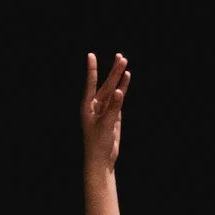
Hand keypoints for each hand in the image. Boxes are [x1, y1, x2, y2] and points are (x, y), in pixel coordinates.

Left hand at [79, 53, 130, 168]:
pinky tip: (127, 79)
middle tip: (121, 57)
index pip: (90, 84)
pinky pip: (119, 99)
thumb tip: (120, 91)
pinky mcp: (114, 115)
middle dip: (113, 72)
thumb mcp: (105, 124)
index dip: (92, 69)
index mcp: (88, 106)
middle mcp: (96, 105)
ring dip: (119, 78)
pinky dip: (123, 88)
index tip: (91, 55)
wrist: (101, 158)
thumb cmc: (98, 143)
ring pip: (114, 90)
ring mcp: (106, 109)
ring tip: (124, 62)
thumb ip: (113, 107)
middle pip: (106, 84)